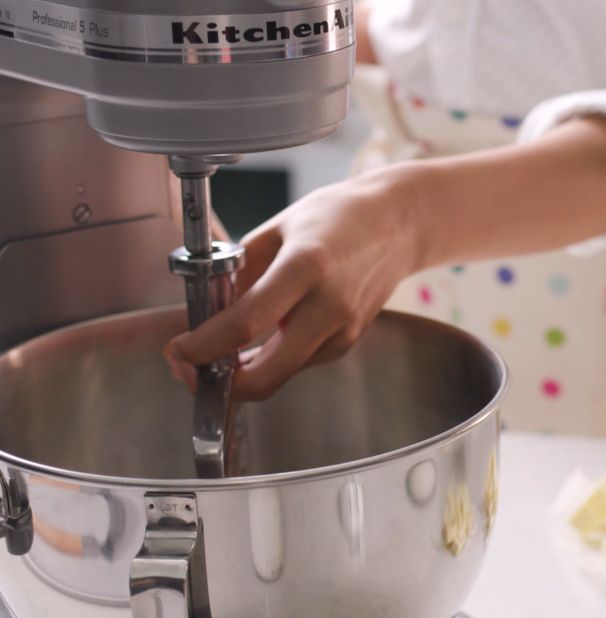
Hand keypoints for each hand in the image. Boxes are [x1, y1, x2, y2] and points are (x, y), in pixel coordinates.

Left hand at [164, 171, 419, 400]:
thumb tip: (204, 311)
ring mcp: (343, 330)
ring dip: (245, 372)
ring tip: (220, 348)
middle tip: (192, 366)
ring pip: (280, 375)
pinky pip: (299, 364)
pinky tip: (262, 337)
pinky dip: (272, 359)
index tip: (177, 350)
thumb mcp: (278, 228)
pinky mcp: (349, 342)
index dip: (202, 347)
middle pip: (266, 375)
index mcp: (305, 267)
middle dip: (221, 382)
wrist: (399, 225)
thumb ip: (239, 271)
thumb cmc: (338, 218)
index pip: (244, 324)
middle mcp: (329, 306)